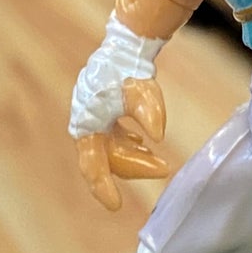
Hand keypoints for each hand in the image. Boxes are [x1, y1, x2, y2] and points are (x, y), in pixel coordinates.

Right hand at [70, 18, 169, 210]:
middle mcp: (87, 124)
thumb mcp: (142, 92)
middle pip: (109, 158)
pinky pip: (116, 138)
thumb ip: (150, 112)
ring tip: (159, 162)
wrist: (126, 46)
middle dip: (136, 166)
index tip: (116, 206)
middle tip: (165, 168)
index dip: (103, 187)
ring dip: (135, 158)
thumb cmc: (130, 70)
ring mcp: (95, 119)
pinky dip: (131, 146)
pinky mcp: (104, 114)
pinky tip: (145, 146)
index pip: (93, 165)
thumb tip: (158, 135)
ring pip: (114, 149)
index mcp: (88, 124)